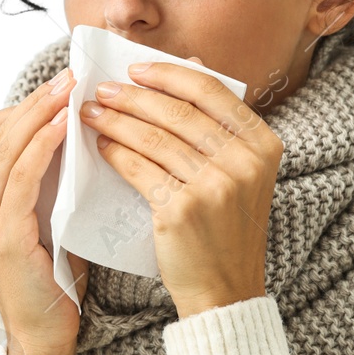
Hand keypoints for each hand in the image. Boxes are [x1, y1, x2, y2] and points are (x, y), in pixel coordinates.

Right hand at [0, 68, 89, 354]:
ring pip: (4, 147)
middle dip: (32, 100)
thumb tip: (82, 140)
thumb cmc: (54, 285)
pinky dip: (41, 145)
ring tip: (72, 89)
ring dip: (39, 112)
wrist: (45, 342)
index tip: (59, 88)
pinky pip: (19, 176)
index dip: (19, 107)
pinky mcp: (0, 236)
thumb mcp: (48, 224)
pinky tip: (65, 126)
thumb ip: (50, 187)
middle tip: (70, 75)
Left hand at [79, 59, 281, 317]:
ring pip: (154, 138)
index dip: (168, 74)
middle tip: (101, 89)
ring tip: (90, 113)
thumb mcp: (242, 173)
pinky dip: (116, 153)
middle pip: (177, 112)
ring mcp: (215, 186)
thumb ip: (220, 126)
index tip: (134, 69)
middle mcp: (244, 161)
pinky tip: (101, 146)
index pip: (210, 91)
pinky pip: (140, 169)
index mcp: (263, 143)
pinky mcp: (182, 210)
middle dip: (132, 96)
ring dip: (116, 121)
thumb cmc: (226, 228)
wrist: (225, 290)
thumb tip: (191, 65)